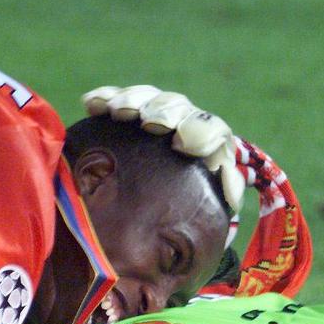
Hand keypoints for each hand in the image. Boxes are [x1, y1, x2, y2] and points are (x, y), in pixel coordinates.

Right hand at [81, 85, 243, 212]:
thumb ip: (214, 215)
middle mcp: (185, 128)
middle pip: (181, 107)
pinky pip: (118, 98)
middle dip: (166, 111)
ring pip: (151, 97)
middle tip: (151, 123)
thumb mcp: (200, 226)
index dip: (202, 134)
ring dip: (136, 101)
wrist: (146, 220)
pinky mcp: (129, 113)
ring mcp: (157, 117)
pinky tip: (92, 104)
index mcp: (208, 153)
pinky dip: (106, 98)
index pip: (215, 133)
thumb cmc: (179, 224)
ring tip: (118, 111)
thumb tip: (231, 200)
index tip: (182, 145)